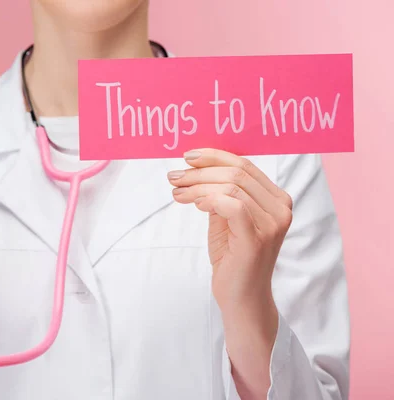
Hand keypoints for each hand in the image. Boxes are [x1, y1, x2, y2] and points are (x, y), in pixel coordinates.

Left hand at [167, 148, 291, 313]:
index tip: (187, 157)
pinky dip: (209, 199)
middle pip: (237, 173)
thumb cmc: (232, 257)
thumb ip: (220, 193)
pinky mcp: (257, 239)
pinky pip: (232, 206)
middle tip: (174, 177)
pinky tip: (195, 204)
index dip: (214, 156)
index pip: (245, 165)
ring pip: (231, 187)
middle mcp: (280, 208)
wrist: (241, 298)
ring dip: (197, 186)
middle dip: (200, 171)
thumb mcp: (225, 218)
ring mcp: (272, 224)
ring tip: (177, 193)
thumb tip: (196, 167)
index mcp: (276, 198)